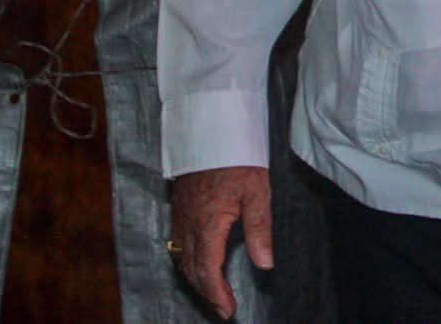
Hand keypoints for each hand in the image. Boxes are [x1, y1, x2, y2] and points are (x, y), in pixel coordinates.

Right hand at [169, 166, 272, 319]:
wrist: (213, 133)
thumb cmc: (239, 160)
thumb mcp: (258, 193)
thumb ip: (260, 230)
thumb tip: (264, 264)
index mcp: (208, 224)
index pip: (208, 271)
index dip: (217, 295)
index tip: (227, 311)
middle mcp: (188, 225)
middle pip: (192, 270)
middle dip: (206, 293)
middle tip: (222, 309)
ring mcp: (180, 218)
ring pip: (182, 260)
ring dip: (195, 280)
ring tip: (212, 293)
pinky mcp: (178, 210)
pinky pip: (176, 245)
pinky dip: (186, 263)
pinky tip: (196, 265)